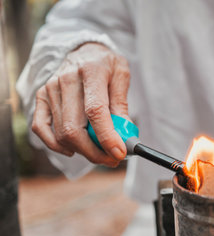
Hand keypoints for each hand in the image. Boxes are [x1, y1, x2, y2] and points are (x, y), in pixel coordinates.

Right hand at [32, 42, 129, 166]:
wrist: (84, 50)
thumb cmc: (106, 64)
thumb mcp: (121, 75)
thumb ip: (122, 103)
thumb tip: (124, 133)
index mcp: (91, 71)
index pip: (96, 110)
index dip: (107, 136)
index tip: (119, 153)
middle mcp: (66, 80)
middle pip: (74, 129)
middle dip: (95, 152)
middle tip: (113, 159)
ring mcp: (50, 89)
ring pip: (61, 134)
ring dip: (83, 151)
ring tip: (100, 151)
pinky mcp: (41, 98)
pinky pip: (41, 129)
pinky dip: (56, 145)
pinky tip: (73, 149)